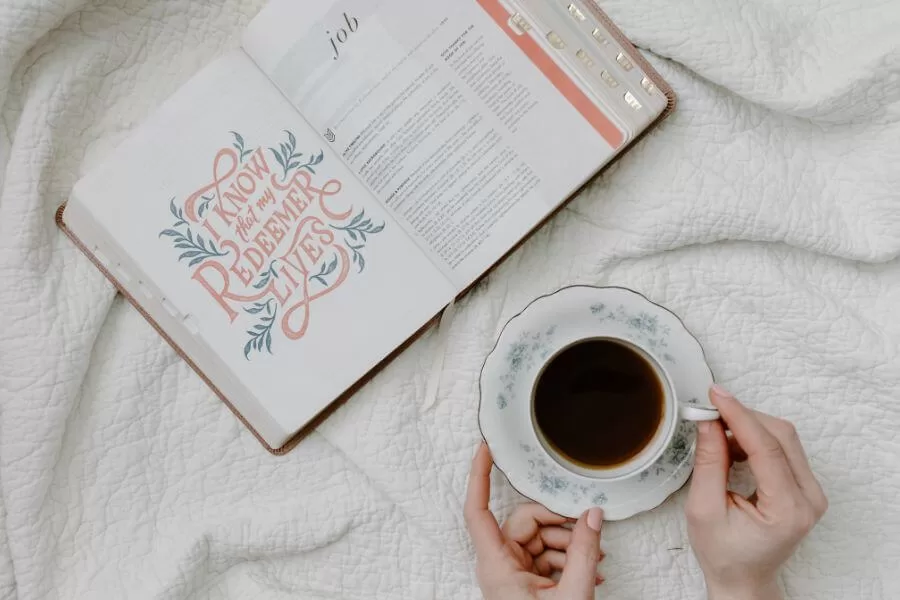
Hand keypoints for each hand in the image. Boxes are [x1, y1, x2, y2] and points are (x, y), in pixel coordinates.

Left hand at [464, 443, 605, 598]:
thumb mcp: (572, 594)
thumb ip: (583, 553)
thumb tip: (592, 515)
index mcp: (495, 565)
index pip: (478, 510)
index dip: (479, 476)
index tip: (485, 448)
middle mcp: (497, 566)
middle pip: (523, 522)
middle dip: (558, 523)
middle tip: (586, 530)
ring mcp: (510, 574)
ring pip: (537, 538)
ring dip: (568, 545)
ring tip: (594, 561)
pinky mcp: (523, 582)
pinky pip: (542, 556)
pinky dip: (566, 560)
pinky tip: (589, 571)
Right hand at [686, 386, 827, 599]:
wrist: (742, 579)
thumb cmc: (723, 554)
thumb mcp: (704, 510)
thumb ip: (708, 463)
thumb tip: (709, 422)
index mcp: (788, 509)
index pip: (768, 448)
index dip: (739, 416)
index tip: (716, 395)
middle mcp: (809, 498)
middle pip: (781, 436)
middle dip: (743, 418)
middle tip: (709, 412)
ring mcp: (811, 492)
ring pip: (783, 437)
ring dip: (748, 427)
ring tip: (716, 436)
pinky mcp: (803, 486)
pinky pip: (782, 448)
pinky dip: (755, 439)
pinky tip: (731, 447)